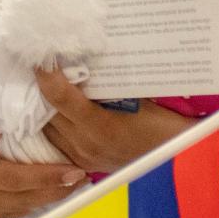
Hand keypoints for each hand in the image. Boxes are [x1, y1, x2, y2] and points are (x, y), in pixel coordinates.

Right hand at [0, 101, 84, 217]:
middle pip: (16, 201)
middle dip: (51, 193)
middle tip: (79, 181)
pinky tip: (30, 199)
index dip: (46, 178)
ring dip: (37, 204)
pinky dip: (15, 209)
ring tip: (63, 190)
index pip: (13, 179)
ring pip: (7, 213)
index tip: (73, 172)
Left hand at [35, 68, 186, 172]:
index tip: (41, 57)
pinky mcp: (83, 165)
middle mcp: (86, 145)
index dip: (46, 74)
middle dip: (42, 88)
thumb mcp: (141, 96)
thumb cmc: (164, 121)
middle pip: (47, 112)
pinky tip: (58, 109)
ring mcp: (83, 157)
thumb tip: (83, 52)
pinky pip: (56, 141)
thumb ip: (110, 81)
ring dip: (45, 107)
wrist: (177, 156)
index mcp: (101, 126)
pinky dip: (54, 123)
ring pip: (48, 128)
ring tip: (49, 85)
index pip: (60, 97)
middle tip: (43, 65)